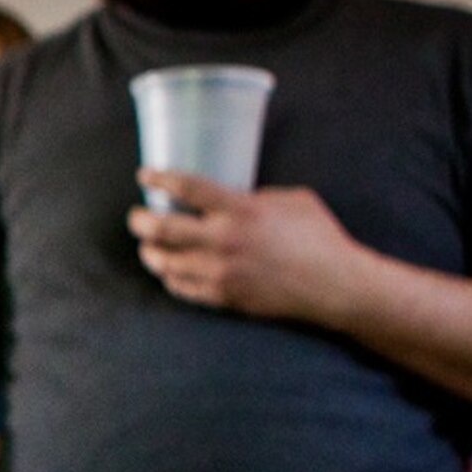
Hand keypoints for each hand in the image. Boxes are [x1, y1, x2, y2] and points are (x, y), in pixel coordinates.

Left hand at [129, 175, 369, 326]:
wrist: (334, 286)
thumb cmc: (320, 237)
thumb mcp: (292, 200)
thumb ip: (256, 197)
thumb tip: (232, 197)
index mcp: (242, 210)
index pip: (187, 188)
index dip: (160, 179)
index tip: (145, 174)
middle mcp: (225, 241)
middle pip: (161, 229)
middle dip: (140, 221)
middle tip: (137, 216)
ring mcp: (221, 273)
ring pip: (165, 263)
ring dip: (150, 252)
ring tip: (149, 245)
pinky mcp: (223, 297)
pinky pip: (181, 288)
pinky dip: (170, 277)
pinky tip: (171, 270)